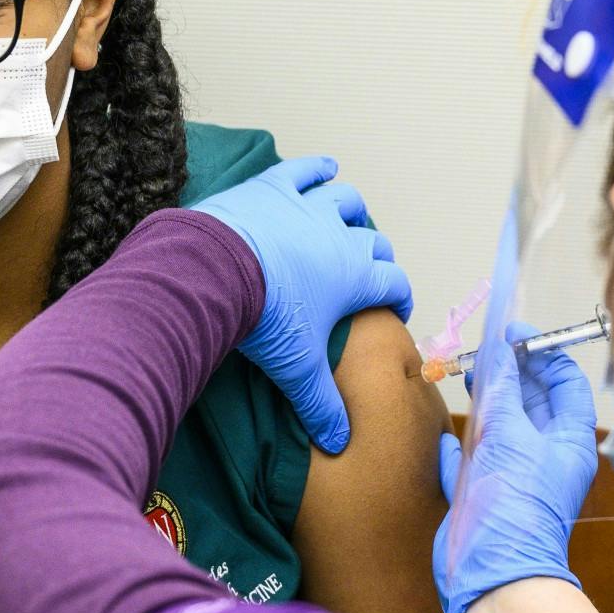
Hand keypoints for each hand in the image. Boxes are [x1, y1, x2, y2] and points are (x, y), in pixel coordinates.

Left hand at [193, 157, 412, 452]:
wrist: (213, 271)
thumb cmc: (262, 318)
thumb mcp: (296, 368)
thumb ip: (321, 405)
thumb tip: (340, 444)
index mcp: (354, 276)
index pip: (393, 283)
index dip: (400, 296)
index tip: (397, 307)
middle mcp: (340, 236)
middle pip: (374, 241)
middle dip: (377, 256)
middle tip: (368, 271)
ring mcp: (308, 207)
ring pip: (346, 200)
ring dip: (352, 209)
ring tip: (350, 219)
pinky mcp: (274, 188)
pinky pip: (305, 171)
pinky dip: (317, 169)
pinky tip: (324, 169)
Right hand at [433, 321, 599, 612]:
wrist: (493, 574)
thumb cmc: (514, 510)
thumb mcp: (508, 436)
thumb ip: (501, 392)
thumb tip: (500, 356)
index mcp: (570, 442)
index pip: (566, 383)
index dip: (542, 354)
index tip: (514, 335)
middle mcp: (547, 458)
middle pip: (533, 402)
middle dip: (510, 374)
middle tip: (486, 352)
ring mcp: (516, 477)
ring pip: (503, 428)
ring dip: (486, 403)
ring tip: (468, 378)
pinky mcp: (486, 496)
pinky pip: (475, 462)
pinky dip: (463, 446)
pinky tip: (450, 436)